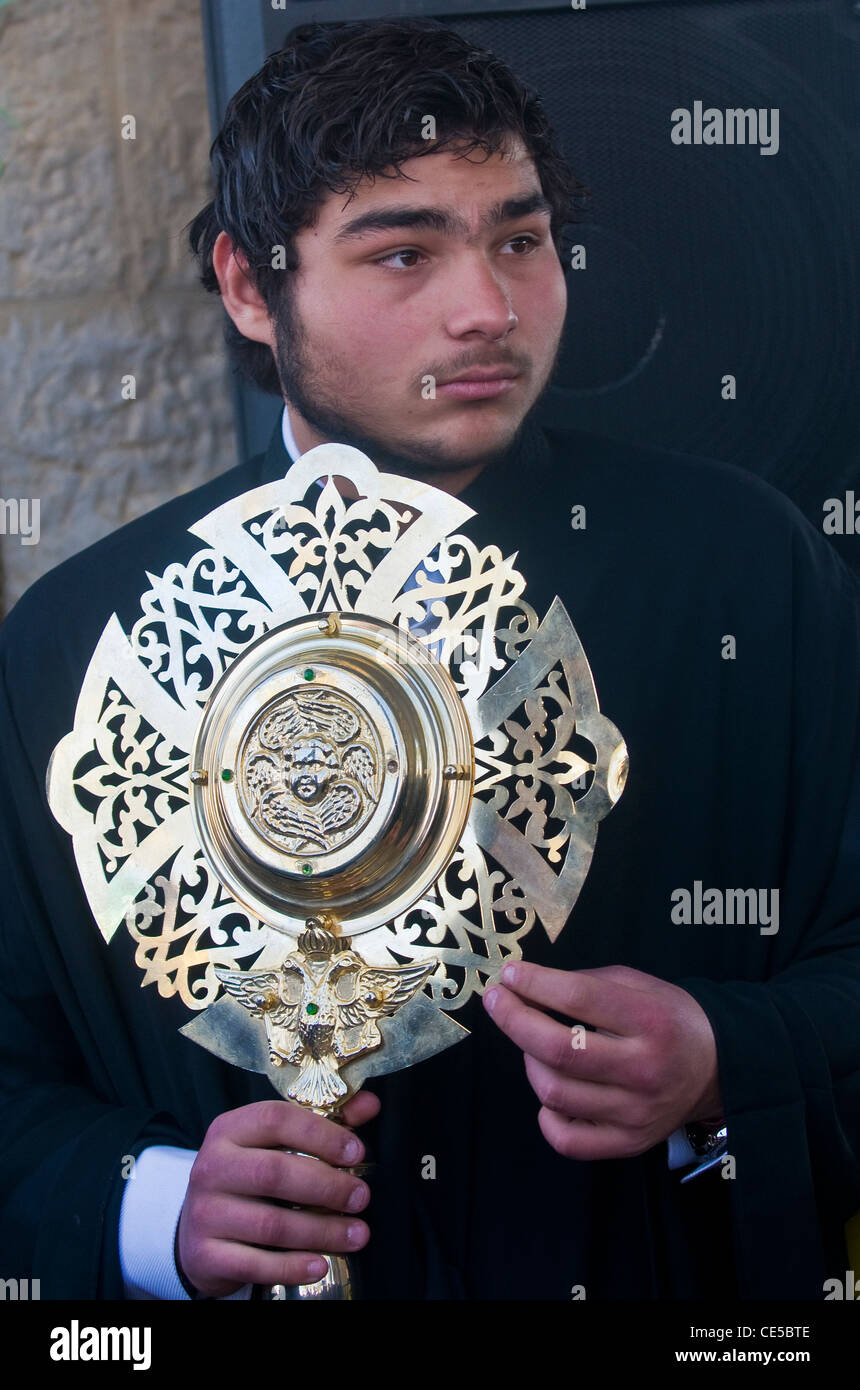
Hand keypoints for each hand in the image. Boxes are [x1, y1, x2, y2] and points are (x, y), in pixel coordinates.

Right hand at [176, 1089, 379, 1296]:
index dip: (321, 1134)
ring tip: (357, 1234)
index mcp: (230, 1130)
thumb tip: (370, 1104)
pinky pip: (255, 1264)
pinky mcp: (206, 1255)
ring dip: (322, 1231)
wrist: (197, 1229)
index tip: (357, 1152)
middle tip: (361, 1197)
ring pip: (271, 1224)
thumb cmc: (248, 1177)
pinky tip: (321, 1264)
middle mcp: (212, 1167)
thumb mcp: (275, 1143)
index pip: (276, 1119)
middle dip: (327, 1187)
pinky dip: (292, 1267)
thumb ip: (324, 1121)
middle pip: (275, 1173)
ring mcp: (205, 1212)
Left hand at [483, 962, 721, 1159]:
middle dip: (515, 1020)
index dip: (534, 983)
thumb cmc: (669, 1018)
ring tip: (533, 1045)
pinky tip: (551, 1089)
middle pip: (559, 1050)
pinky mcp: (628, 1143)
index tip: (509, 974)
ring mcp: (635, 1113)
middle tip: (497, 1001)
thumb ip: (587, 982)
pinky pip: (565, 1139)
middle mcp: (643, 1070)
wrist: (717, 1068)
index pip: (579, 998)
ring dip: (529, 1061)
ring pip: (554, 1092)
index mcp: (650, 1021)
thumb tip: (527, 985)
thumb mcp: (639, 984)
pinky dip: (546, 1114)